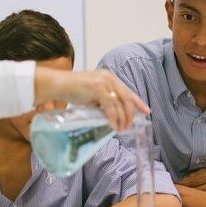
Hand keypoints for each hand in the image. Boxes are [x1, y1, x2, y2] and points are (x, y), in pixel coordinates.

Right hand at [34, 68, 148, 131]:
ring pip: (120, 104)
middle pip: (127, 98)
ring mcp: (104, 82)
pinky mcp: (98, 88)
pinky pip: (110, 106)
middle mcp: (109, 78)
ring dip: (122, 119)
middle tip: (129, 126)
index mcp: (110, 77)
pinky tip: (113, 125)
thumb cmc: (73, 90)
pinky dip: (113, 117)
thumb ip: (104, 102)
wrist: (58, 84)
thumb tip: (114, 116)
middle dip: (130, 114)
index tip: (146, 112)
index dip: (138, 102)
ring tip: (121, 129)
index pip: (128, 91)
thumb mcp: (93, 95)